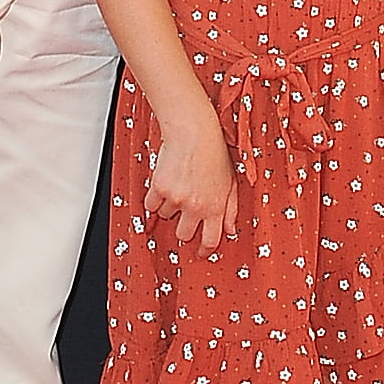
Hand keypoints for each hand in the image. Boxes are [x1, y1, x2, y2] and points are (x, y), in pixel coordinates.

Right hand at [146, 114, 238, 251]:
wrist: (194, 131)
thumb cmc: (214, 151)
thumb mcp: (232, 181)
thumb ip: (231, 208)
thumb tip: (230, 229)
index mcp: (216, 206)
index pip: (211, 240)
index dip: (205, 250)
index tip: (201, 252)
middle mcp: (196, 206)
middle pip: (183, 234)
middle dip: (183, 227)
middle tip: (184, 212)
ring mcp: (177, 199)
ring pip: (166, 216)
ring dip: (170, 206)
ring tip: (179, 184)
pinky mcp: (160, 188)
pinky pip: (151, 204)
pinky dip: (155, 196)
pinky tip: (165, 182)